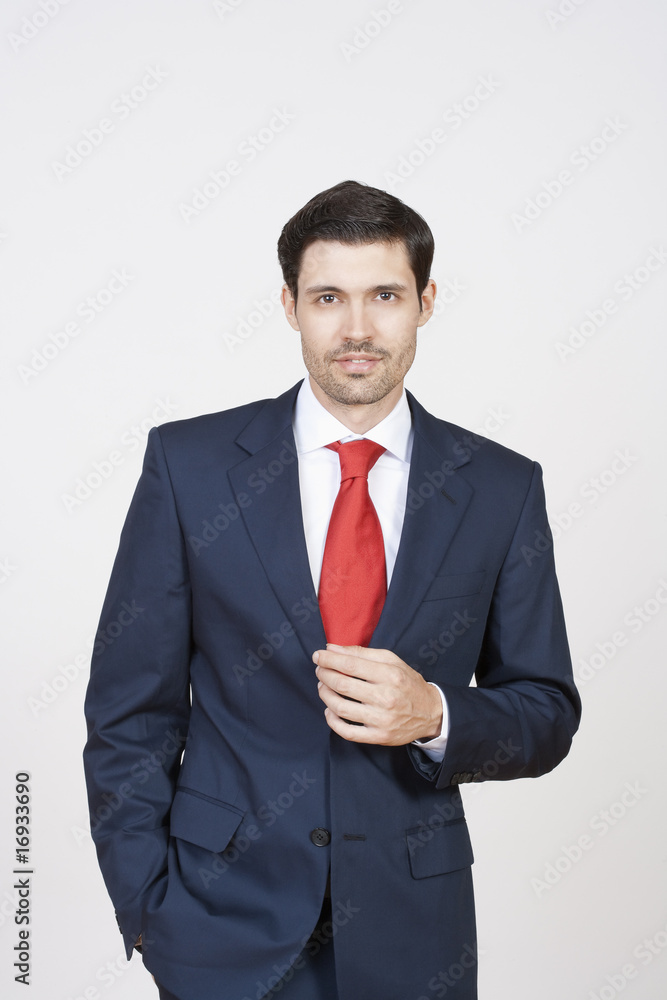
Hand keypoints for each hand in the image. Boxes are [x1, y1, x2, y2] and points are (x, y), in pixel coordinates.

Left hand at [313, 644, 442, 745]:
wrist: (431, 712)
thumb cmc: (407, 683)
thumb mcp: (391, 660)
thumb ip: (361, 653)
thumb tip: (332, 648)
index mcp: (389, 674)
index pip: (350, 664)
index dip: (329, 659)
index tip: (318, 655)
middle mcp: (385, 697)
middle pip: (342, 684)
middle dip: (324, 675)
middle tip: (319, 670)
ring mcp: (381, 719)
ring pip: (340, 707)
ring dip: (324, 695)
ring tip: (322, 687)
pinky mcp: (378, 736)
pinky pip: (347, 731)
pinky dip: (332, 721)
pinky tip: (329, 711)